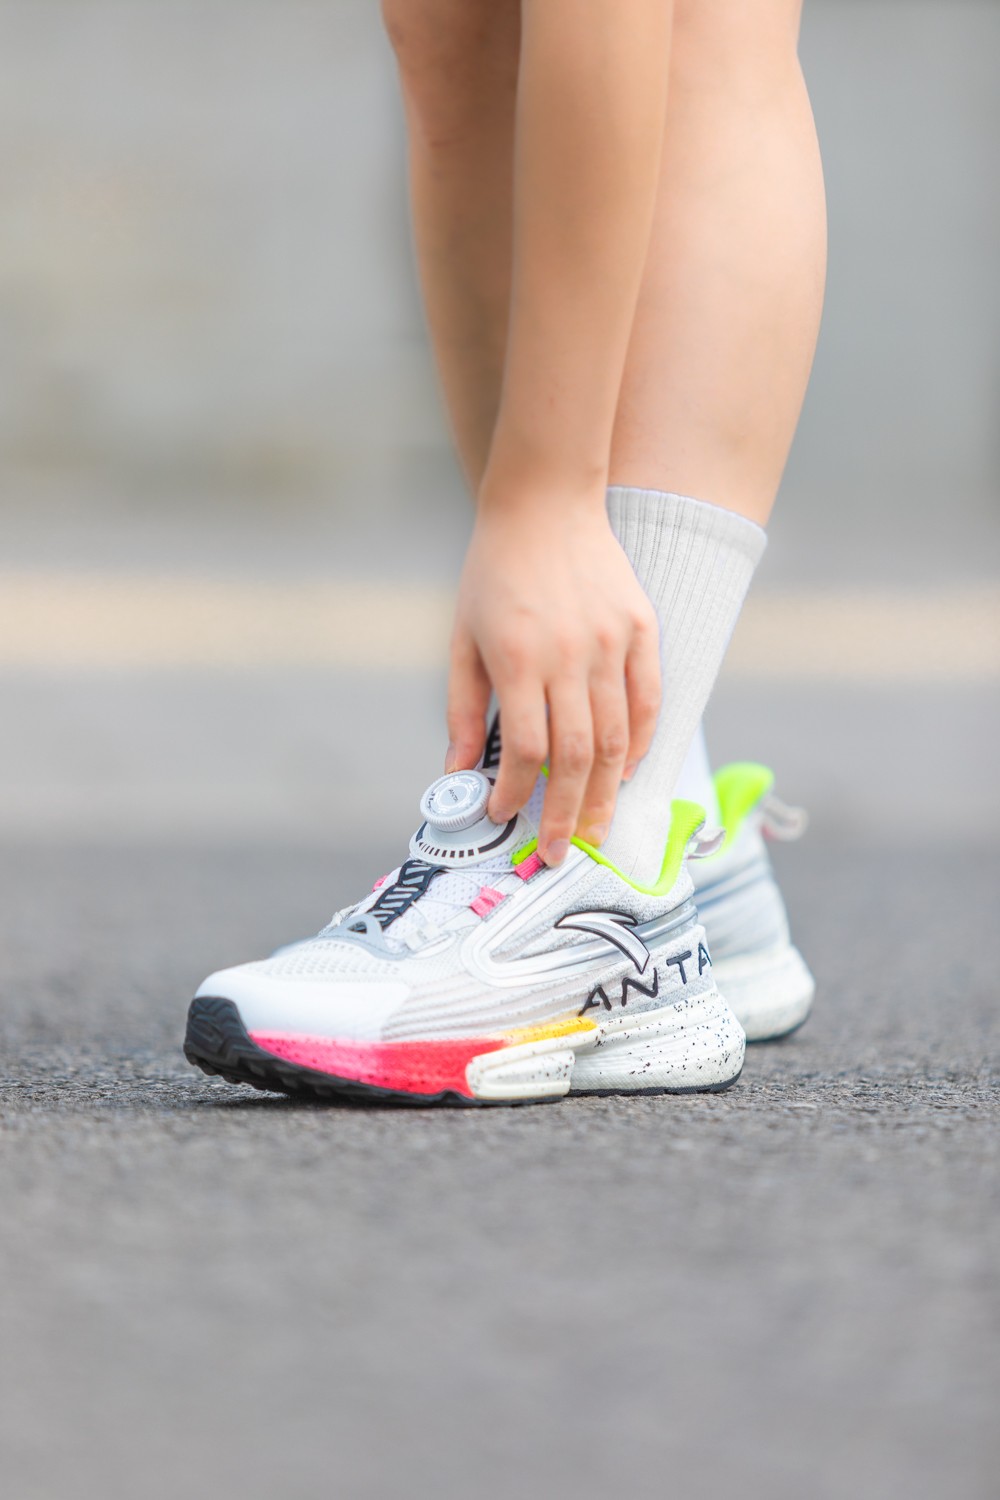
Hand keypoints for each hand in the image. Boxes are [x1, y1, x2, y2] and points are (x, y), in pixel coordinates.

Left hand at [446, 486, 660, 864]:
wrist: (544, 503)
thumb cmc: (493, 573)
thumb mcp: (462, 640)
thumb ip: (464, 709)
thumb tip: (458, 772)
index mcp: (518, 660)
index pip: (526, 751)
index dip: (515, 793)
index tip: (503, 816)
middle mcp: (569, 656)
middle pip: (576, 757)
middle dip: (568, 813)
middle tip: (562, 851)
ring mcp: (611, 643)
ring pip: (617, 738)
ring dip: (606, 792)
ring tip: (597, 828)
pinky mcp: (640, 630)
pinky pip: (649, 701)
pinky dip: (640, 742)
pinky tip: (625, 771)